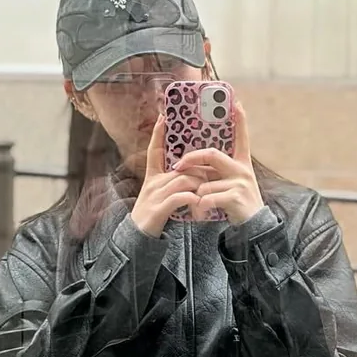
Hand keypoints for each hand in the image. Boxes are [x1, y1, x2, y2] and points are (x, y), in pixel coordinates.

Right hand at [130, 116, 202, 236]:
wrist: (138, 238)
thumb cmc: (153, 216)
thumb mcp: (160, 196)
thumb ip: (173, 184)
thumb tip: (194, 174)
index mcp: (152, 178)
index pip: (154, 151)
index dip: (158, 134)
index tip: (163, 117)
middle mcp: (153, 184)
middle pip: (181, 168)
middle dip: (201, 168)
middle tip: (217, 171)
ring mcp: (154, 196)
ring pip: (183, 180)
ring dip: (201, 184)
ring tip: (212, 192)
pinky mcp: (158, 210)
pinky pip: (180, 197)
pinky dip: (193, 199)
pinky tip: (200, 204)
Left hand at [174, 102, 265, 224]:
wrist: (254, 227)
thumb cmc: (238, 204)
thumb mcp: (232, 184)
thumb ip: (218, 173)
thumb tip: (194, 165)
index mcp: (241, 164)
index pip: (242, 138)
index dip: (240, 121)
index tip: (237, 104)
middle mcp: (242, 169)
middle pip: (211, 154)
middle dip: (190, 158)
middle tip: (176, 165)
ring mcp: (239, 182)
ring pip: (204, 182)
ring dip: (196, 196)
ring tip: (195, 207)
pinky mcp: (235, 196)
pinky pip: (207, 197)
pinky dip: (200, 207)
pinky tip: (200, 214)